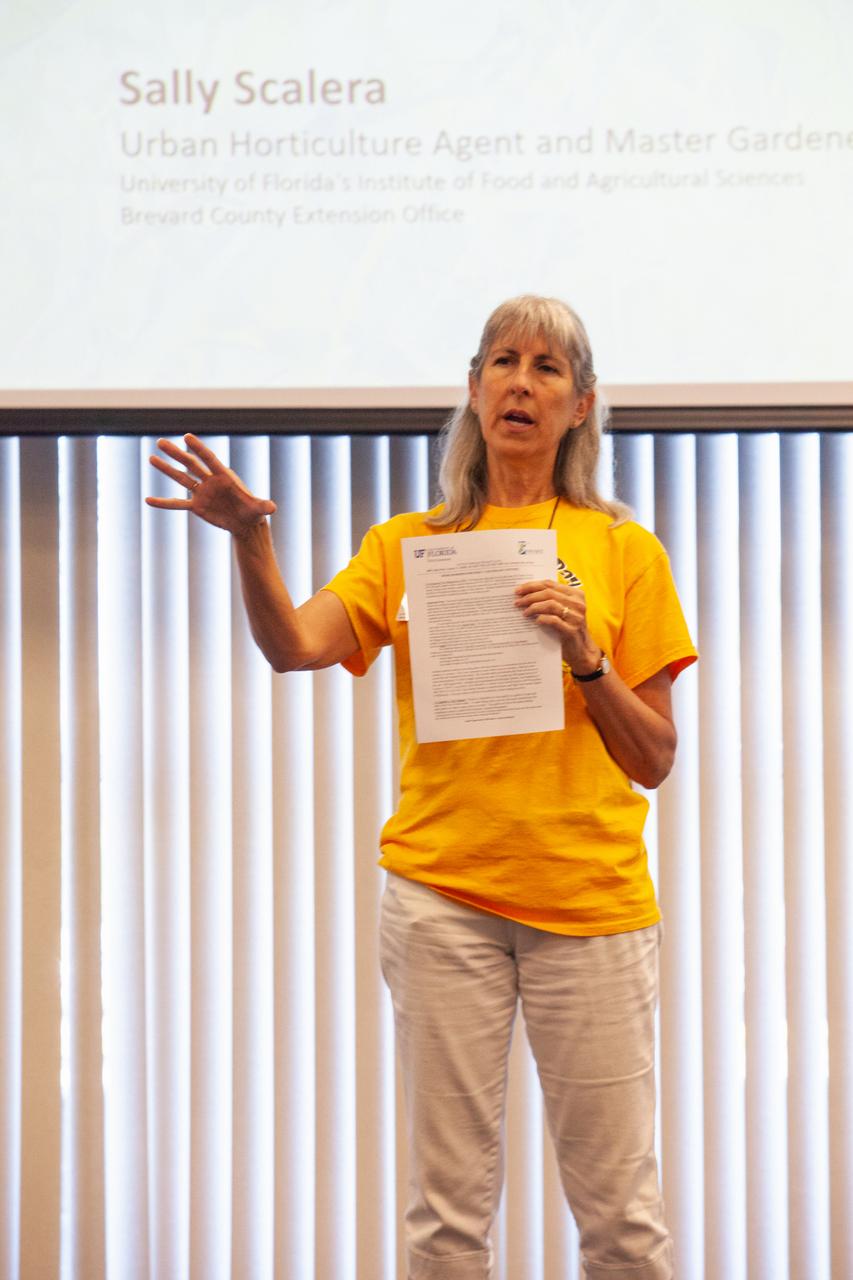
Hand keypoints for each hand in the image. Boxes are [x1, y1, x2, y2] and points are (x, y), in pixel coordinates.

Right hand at [146, 434, 275, 536]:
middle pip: (190, 464)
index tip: (186, 437)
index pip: (209, 459)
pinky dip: (163, 503)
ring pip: (181, 478)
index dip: (199, 448)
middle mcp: (210, 481)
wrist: (246, 522)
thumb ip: (264, 505)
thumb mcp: (259, 509)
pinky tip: (148, 500)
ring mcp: (202, 492)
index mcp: (224, 476)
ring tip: (151, 458)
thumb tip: (273, 507)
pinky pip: (177, 504)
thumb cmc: (254, 511)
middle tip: (160, 442)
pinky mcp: (197, 506)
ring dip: (166, 469)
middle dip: (176, 454)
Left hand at [514, 578, 602, 673]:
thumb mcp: (564, 611)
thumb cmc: (569, 628)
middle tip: (517, 602)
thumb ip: (552, 600)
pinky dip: (542, 618)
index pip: (550, 584)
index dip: (532, 585)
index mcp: (576, 594)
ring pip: (550, 604)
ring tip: (524, 612)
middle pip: (548, 593)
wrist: (582, 651)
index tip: (518, 590)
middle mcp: (578, 604)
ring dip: (534, 607)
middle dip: (530, 596)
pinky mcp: (572, 630)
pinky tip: (535, 621)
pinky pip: (553, 620)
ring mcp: (576, 617)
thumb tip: (526, 593)